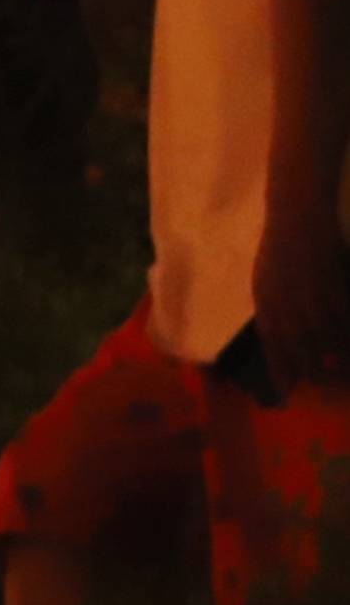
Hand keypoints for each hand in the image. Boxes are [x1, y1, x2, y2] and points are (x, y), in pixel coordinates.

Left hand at [258, 192, 349, 392]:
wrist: (296, 214)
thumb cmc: (279, 248)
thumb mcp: (265, 281)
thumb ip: (272, 309)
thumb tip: (279, 337)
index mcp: (264, 301)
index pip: (271, 343)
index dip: (278, 368)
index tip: (284, 390)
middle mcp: (283, 300)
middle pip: (297, 342)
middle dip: (308, 367)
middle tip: (320, 385)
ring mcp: (308, 290)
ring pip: (322, 331)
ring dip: (331, 354)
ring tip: (339, 372)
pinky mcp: (330, 278)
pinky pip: (341, 311)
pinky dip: (346, 330)